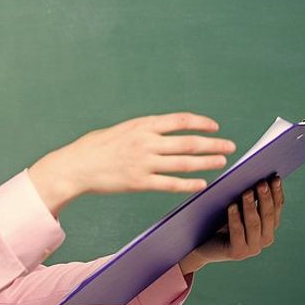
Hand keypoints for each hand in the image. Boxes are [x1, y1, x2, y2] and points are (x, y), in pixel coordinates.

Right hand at [28, 112, 235, 215]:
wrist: (75, 167)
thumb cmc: (94, 147)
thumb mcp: (120, 130)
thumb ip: (142, 131)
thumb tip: (162, 133)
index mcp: (141, 125)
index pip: (179, 120)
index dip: (200, 123)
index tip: (214, 127)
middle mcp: (145, 142)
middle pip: (188, 142)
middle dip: (212, 144)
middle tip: (230, 146)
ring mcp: (143, 163)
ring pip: (184, 163)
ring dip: (207, 162)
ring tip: (222, 162)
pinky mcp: (139, 182)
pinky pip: (171, 184)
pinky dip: (189, 184)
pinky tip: (202, 184)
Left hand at [179, 176, 284, 274]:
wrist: (202, 244)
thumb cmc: (220, 221)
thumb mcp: (236, 207)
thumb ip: (247, 197)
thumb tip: (254, 175)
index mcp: (269, 226)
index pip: (277, 207)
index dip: (277, 192)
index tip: (275, 176)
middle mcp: (265, 239)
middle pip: (268, 215)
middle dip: (265, 197)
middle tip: (261, 182)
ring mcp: (252, 248)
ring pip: (254, 224)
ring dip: (251, 206)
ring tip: (246, 191)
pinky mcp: (238, 253)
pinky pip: (238, 232)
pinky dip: (235, 218)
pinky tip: (232, 206)